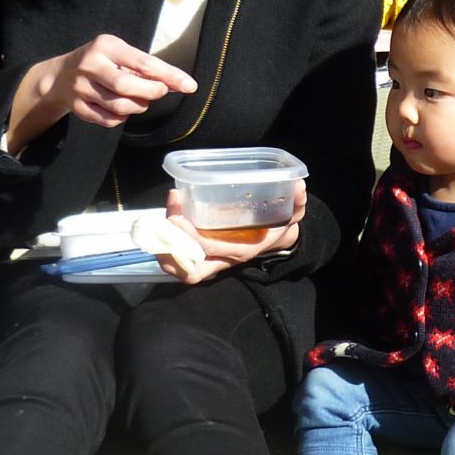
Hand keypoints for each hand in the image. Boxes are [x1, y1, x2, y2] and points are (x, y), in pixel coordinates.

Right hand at [10, 34, 195, 148]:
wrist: (59, 76)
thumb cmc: (102, 62)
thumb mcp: (120, 54)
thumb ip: (146, 67)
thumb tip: (179, 84)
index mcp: (106, 46)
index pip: (144, 62)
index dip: (169, 76)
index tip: (189, 85)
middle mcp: (90, 64)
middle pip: (127, 86)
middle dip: (151, 93)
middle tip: (159, 92)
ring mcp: (80, 87)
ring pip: (119, 106)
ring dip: (138, 107)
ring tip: (140, 100)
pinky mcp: (76, 106)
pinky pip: (108, 120)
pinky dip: (122, 118)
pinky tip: (122, 110)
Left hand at [156, 182, 304, 284]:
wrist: (277, 240)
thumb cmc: (279, 225)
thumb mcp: (292, 213)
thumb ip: (296, 201)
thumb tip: (299, 184)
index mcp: (244, 250)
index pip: (212, 249)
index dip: (191, 234)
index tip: (178, 208)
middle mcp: (225, 260)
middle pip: (190, 266)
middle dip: (171, 243)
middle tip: (167, 211)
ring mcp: (214, 261)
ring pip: (183, 269)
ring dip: (165, 251)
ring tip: (155, 225)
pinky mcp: (206, 256)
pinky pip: (182, 263)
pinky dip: (169, 250)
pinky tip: (163, 227)